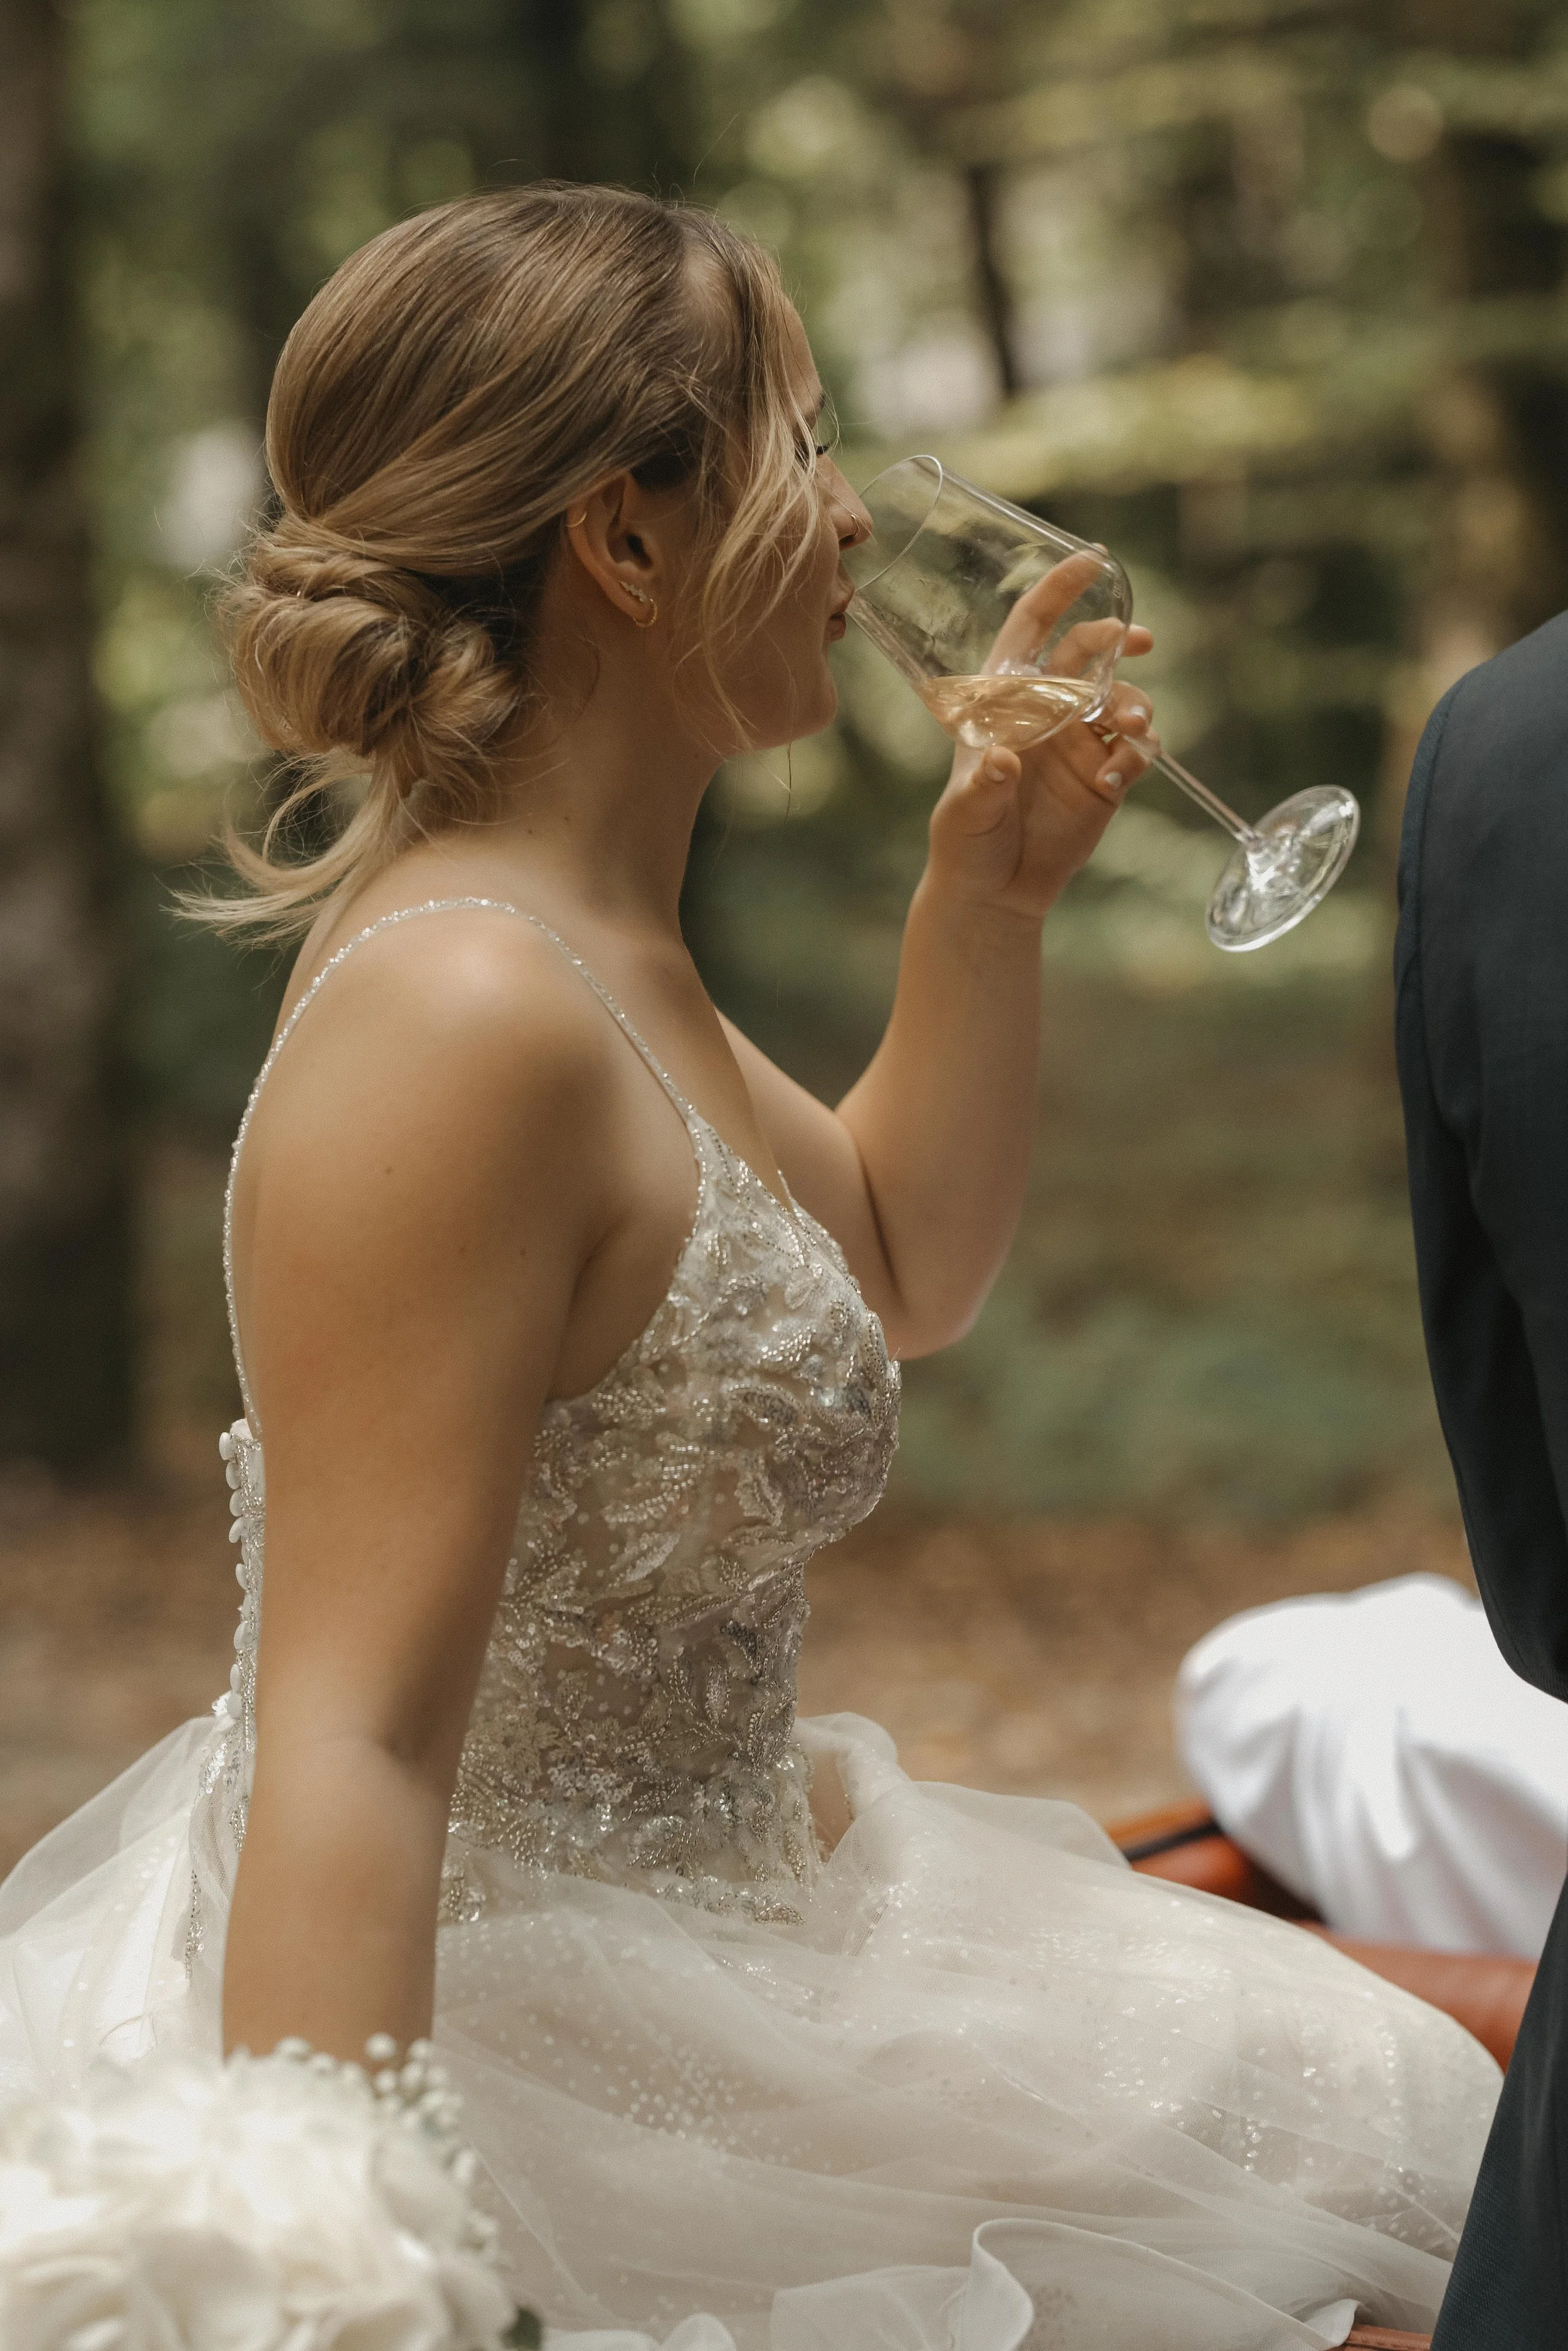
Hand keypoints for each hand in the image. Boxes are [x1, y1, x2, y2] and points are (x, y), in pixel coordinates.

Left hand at [925, 596, 1158, 924]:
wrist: (995, 889)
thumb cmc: (966, 839)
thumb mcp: (965, 812)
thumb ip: (985, 784)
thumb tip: (1005, 761)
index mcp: (1005, 699)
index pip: (1032, 628)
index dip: (1059, 589)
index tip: (1092, 561)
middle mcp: (1048, 710)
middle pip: (1089, 652)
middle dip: (1117, 638)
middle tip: (1137, 641)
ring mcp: (1081, 741)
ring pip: (1123, 698)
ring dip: (1134, 703)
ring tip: (1129, 728)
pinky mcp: (1107, 776)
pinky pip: (1138, 750)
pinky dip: (1136, 756)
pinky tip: (1115, 779)